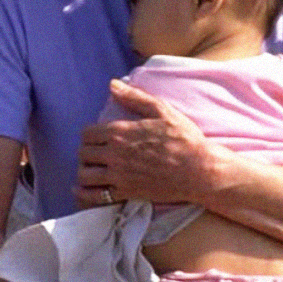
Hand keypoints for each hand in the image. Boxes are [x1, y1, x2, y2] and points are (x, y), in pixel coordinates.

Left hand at [76, 79, 212, 208]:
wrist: (199, 170)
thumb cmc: (184, 138)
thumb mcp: (162, 110)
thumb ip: (134, 97)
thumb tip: (112, 85)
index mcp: (121, 132)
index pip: (87, 133)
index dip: (90, 135)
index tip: (97, 138)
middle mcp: (115, 154)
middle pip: (83, 153)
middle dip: (86, 152)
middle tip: (94, 154)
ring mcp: (119, 175)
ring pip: (85, 175)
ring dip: (84, 171)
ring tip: (91, 170)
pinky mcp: (126, 193)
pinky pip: (96, 197)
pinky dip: (86, 194)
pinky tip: (85, 191)